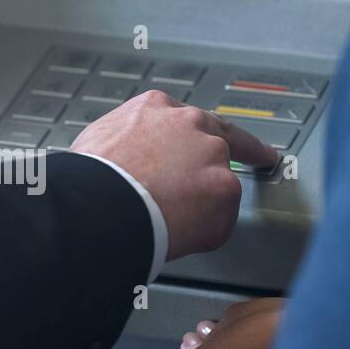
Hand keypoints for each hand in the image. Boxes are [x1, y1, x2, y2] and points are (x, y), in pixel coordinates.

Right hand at [71, 90, 277, 259]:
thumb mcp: (99, 140)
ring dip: (209, 203)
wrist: (98, 204)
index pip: (186, 118)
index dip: (196, 134)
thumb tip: (121, 163)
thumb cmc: (90, 178)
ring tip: (190, 224)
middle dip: (231, 155)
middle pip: (221, 139)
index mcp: (156, 108)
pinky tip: (182, 240)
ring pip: (221, 182)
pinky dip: (203, 233)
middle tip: (259, 158)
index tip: (205, 139)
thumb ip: (125, 142)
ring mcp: (211, 156)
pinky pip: (219, 219)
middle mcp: (190, 125)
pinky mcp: (223, 190)